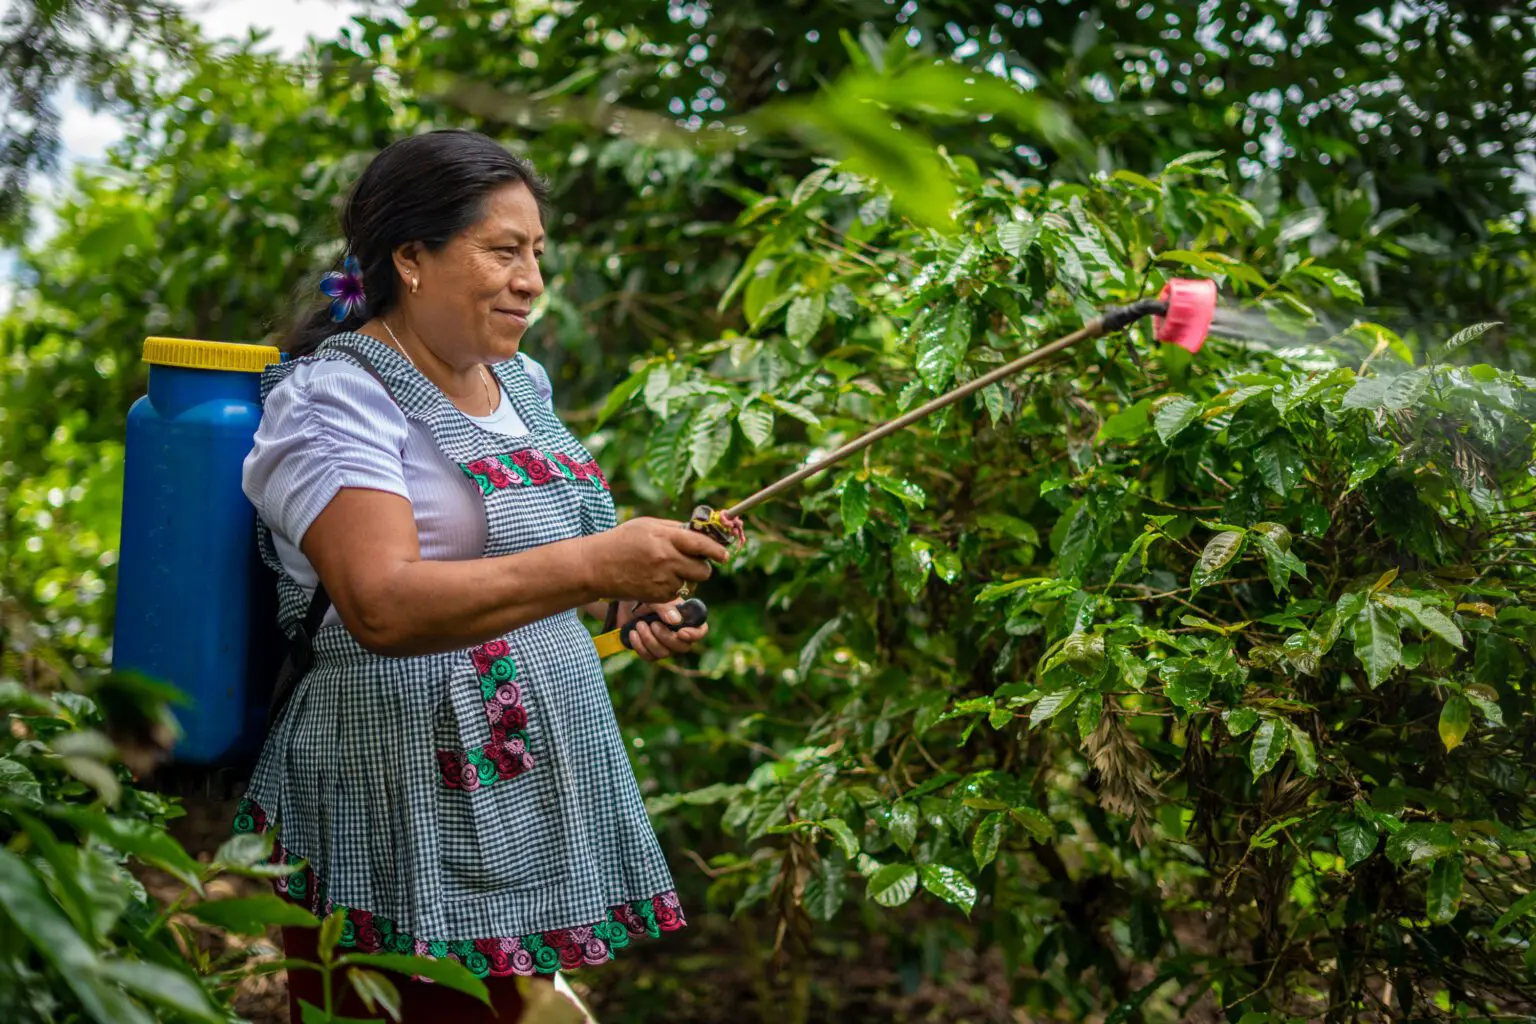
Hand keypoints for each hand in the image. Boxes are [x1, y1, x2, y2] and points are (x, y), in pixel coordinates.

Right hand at [582, 517, 728, 604]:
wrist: (596, 566)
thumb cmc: (622, 541)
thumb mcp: (647, 525)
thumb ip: (674, 529)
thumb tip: (699, 533)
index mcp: (665, 538)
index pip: (701, 544)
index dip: (716, 550)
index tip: (724, 554)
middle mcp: (666, 559)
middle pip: (703, 569)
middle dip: (702, 567)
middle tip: (694, 562)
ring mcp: (662, 580)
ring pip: (690, 582)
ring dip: (685, 577)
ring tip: (665, 568)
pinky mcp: (657, 596)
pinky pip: (676, 593)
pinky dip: (672, 587)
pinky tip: (655, 578)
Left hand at [616, 599, 708, 661]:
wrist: (625, 604)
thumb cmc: (645, 597)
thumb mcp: (654, 598)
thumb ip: (665, 607)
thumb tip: (676, 621)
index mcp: (685, 618)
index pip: (700, 631)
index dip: (694, 635)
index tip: (681, 632)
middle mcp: (678, 634)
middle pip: (683, 647)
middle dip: (666, 637)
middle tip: (653, 624)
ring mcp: (665, 645)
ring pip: (664, 653)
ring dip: (649, 639)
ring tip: (639, 624)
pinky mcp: (650, 651)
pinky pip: (650, 657)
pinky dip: (640, 646)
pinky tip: (633, 633)